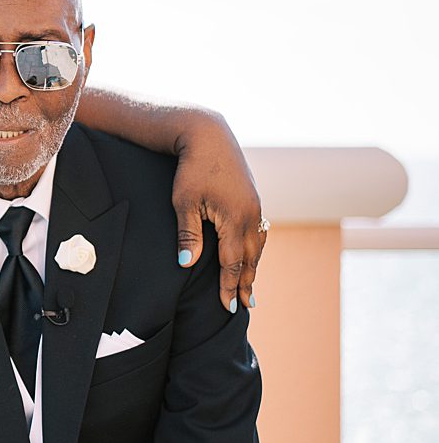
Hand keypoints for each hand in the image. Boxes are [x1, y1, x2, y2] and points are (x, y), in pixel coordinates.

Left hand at [171, 113, 266, 311]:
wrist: (208, 135)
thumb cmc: (190, 169)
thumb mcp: (183, 201)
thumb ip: (187, 234)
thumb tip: (186, 264)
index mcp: (235, 218)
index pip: (233, 262)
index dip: (230, 285)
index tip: (228, 307)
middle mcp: (251, 215)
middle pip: (250, 258)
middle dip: (246, 282)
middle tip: (245, 306)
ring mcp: (256, 206)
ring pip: (257, 245)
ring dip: (253, 266)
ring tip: (250, 287)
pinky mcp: (253, 199)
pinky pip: (258, 231)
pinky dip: (255, 248)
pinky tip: (251, 255)